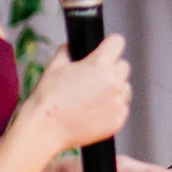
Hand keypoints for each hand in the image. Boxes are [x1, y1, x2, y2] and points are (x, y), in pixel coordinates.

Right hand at [18, 37, 131, 154]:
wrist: (46, 128)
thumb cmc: (48, 99)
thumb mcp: (55, 65)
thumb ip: (68, 51)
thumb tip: (73, 47)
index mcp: (99, 64)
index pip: (118, 42)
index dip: (109, 46)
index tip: (106, 51)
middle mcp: (113, 82)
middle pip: (124, 66)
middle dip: (111, 69)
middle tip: (94, 78)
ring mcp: (117, 103)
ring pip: (125, 88)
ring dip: (114, 89)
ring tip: (93, 97)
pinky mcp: (118, 121)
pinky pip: (122, 108)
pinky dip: (112, 108)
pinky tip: (94, 111)